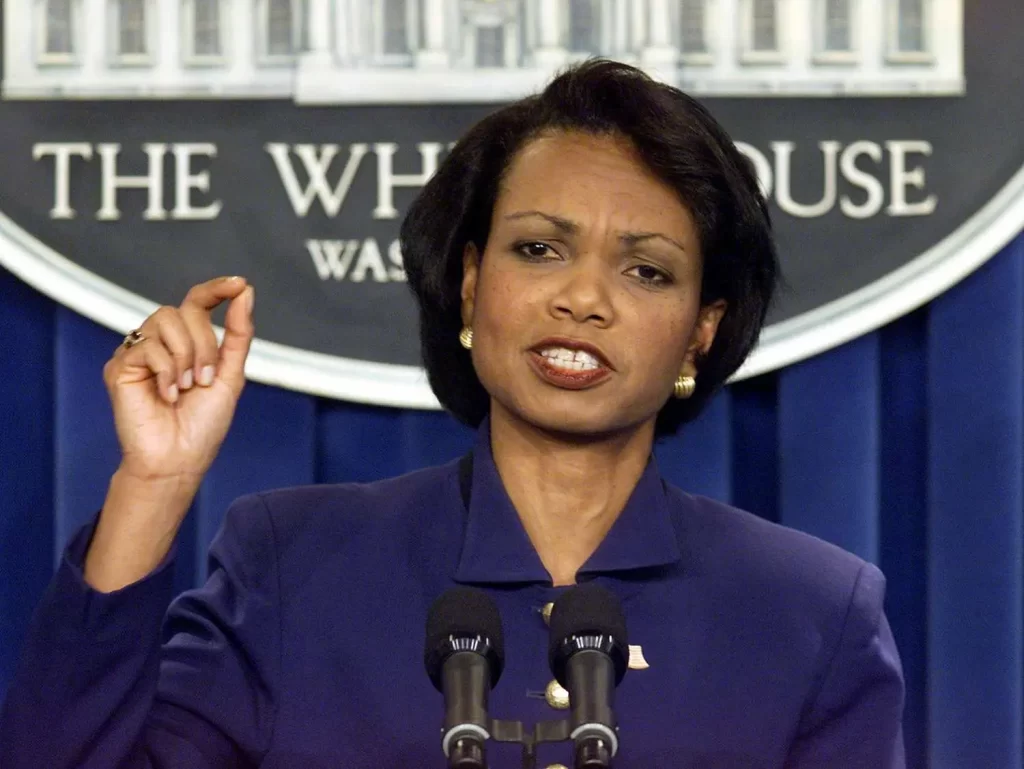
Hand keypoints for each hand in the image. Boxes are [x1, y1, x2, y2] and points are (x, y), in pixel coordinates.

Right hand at [104, 276, 254, 488]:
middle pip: (185, 311)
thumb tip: (246, 291)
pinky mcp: (119, 367)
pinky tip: (167, 395)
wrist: (178, 459)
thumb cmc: (203, 424)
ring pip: (166, 320)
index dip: (216, 289)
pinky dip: (167, 372)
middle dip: (205, 345)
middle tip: (205, 380)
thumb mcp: (230, 375)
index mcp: (187, 343)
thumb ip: (238, 333)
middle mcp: (160, 343)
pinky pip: (148, 347)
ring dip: (187, 356)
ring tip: (187, 388)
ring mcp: (138, 352)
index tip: (238, 283)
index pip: (197, 302)